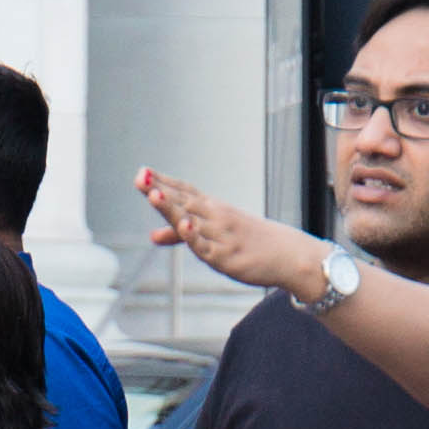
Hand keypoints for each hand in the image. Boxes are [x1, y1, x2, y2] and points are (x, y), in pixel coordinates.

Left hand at [132, 167, 318, 301]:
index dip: (162, 181)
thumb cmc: (248, 241)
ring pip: (192, 220)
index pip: (183, 190)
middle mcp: (215, 216)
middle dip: (161, 189)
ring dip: (172, 207)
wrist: (288, 255)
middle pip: (183, 201)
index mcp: (212, 208)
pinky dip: (194, 235)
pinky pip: (206, 246)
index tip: (142, 172)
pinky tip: (184, 224)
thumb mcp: (213, 234)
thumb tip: (152, 237)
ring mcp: (219, 235)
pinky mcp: (225, 256)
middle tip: (140, 176)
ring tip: (154, 194)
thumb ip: (180, 235)